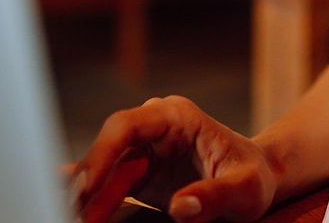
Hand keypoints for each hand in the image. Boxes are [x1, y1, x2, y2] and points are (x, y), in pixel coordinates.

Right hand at [71, 96, 276, 222]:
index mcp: (177, 117)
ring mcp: (145, 150)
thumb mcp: (244, 188)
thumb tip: (181, 208)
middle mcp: (154, 128)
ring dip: (88, 199)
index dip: (101, 151)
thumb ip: (214, 196)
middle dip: (88, 181)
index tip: (86, 182)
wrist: (257, 179)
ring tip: (72, 220)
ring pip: (105, 172)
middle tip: (71, 212)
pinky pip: (110, 186)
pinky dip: (94, 200)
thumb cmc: (253, 176)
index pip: (127, 125)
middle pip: (109, 150)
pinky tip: (71, 208)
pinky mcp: (140, 174)